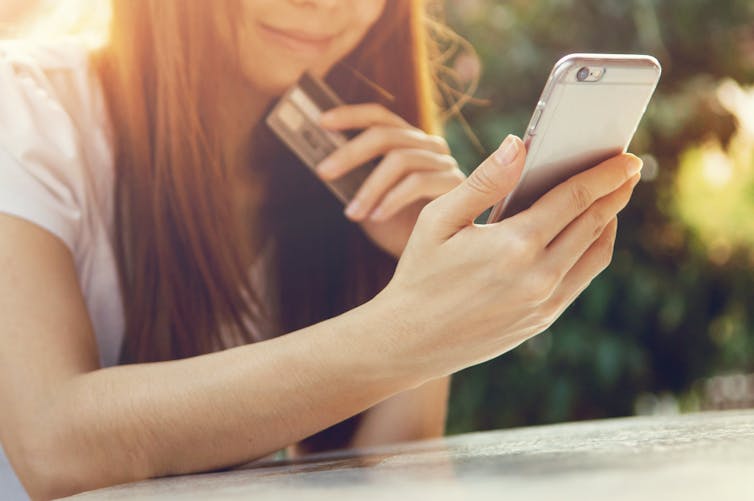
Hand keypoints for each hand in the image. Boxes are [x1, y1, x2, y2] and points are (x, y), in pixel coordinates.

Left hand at [316, 104, 465, 257]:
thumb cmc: (399, 229)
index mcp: (407, 142)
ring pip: (400, 160)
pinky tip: (378, 218)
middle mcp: (429, 146)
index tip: (322, 122)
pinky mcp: (456, 184)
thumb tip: (324, 164)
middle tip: (323, 172)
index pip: (380, 117)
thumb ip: (354, 179)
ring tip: (352, 214)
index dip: (351, 115)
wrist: (433, 260)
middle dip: (350, 153)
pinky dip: (392, 199)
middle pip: (386, 135)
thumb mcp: (370, 200)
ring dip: (370, 188)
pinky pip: (418, 183)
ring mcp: (444, 163)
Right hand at [372, 135, 641, 379]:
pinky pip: (581, 279)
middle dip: (616, 192)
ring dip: (609, 221)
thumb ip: (483, 180)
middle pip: (594, 223)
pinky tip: (586, 236)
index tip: (627, 157)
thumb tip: (519, 144)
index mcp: (514, 244)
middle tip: (630, 170)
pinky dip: (593, 251)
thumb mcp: (438, 219)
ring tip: (612, 199)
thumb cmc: (418, 273)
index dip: (605, 173)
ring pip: (595, 254)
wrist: (409, 341)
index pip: (575, 197)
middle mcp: (539, 276)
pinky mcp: (541, 320)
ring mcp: (544, 303)